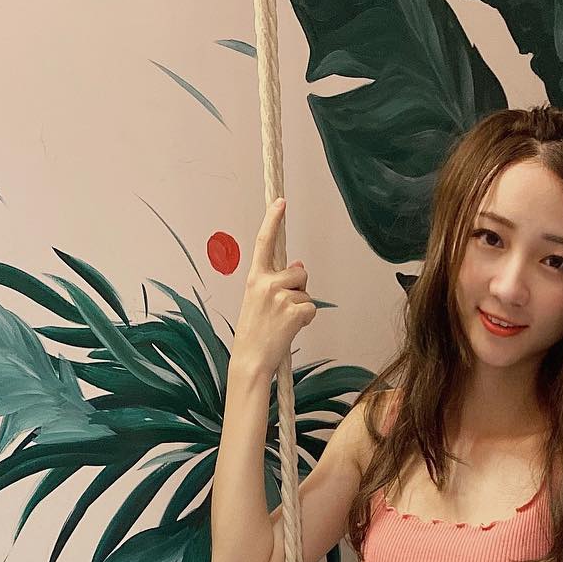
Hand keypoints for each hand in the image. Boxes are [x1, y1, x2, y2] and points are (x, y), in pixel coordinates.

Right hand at [232, 197, 316, 380]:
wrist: (250, 360)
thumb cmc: (255, 332)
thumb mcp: (260, 302)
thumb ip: (278, 281)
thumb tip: (301, 265)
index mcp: (254, 278)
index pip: (264, 242)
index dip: (273, 220)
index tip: (280, 201)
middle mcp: (266, 283)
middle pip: (299, 272)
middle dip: (300, 287)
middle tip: (283, 310)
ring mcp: (280, 296)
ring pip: (306, 290)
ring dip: (302, 305)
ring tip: (284, 322)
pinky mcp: (293, 310)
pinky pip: (311, 308)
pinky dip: (306, 320)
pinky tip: (290, 329)